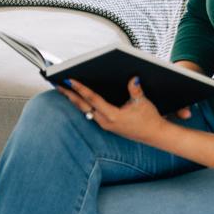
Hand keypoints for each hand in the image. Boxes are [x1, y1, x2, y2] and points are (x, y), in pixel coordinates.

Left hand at [57, 76, 173, 145]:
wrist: (155, 135)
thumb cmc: (149, 119)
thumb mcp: (143, 103)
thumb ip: (136, 91)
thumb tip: (133, 79)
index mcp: (113, 116)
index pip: (92, 99)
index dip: (80, 89)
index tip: (70, 81)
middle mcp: (105, 121)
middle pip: (83, 106)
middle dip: (69, 94)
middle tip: (57, 84)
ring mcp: (104, 124)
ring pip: (85, 110)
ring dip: (74, 100)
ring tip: (63, 90)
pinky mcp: (106, 125)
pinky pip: (90, 113)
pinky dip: (82, 105)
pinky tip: (77, 99)